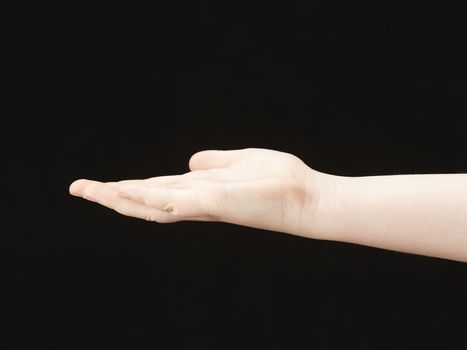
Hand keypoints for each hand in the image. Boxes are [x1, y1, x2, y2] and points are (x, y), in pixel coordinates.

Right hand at [69, 148, 326, 236]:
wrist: (305, 198)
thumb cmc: (277, 180)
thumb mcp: (239, 161)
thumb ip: (213, 162)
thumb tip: (191, 161)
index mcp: (200, 191)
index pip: (157, 190)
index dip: (130, 188)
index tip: (106, 183)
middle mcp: (195, 201)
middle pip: (145, 200)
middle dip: (111, 195)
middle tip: (79, 188)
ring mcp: (201, 204)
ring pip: (150, 204)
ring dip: (117, 197)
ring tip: (87, 190)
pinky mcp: (211, 202)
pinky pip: (170, 201)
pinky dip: (143, 197)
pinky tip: (121, 191)